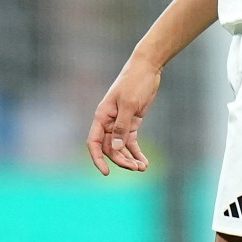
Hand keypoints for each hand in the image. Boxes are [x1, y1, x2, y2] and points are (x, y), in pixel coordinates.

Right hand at [87, 52, 161, 174]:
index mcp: (102, 116)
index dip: (98, 159)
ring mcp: (120, 122)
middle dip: (121, 160)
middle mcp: (108, 121)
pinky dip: (136, 152)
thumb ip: (121, 127)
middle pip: (109, 148)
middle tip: (136, 168)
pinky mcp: (132, 122)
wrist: (147, 68)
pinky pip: (131, 142)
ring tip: (142, 167)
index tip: (106, 173)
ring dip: (129, 159)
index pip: (94, 142)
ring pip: (120, 147)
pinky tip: (144, 162)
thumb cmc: (135, 82)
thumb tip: (114, 148)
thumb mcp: (129, 105)